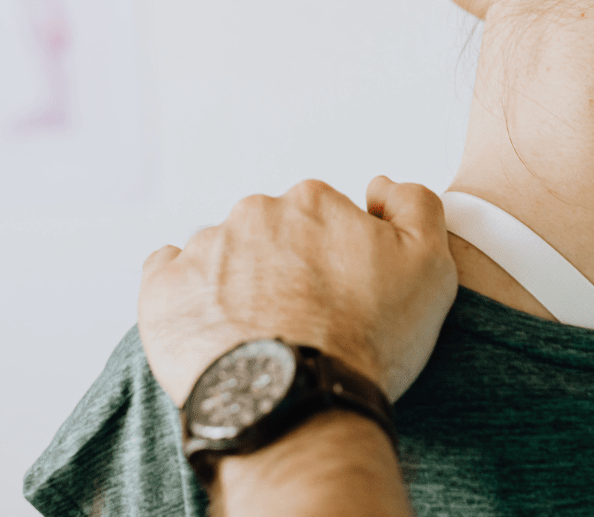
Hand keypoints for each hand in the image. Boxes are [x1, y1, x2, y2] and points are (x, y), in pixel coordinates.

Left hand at [138, 177, 457, 404]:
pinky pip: (168, 275)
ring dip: (237, 284)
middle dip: (284, 268)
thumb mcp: (430, 267)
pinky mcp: (163, 290)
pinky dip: (186, 294)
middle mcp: (253, 213)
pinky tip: (210, 325)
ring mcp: (204, 250)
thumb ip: (415, 205)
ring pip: (222, 257)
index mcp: (312, 201)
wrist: (299, 407)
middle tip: (302, 321)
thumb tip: (378, 186)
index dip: (334, 259)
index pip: (322, 218)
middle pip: (270, 234)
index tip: (340, 297)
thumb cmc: (365, 343)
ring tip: (259, 337)